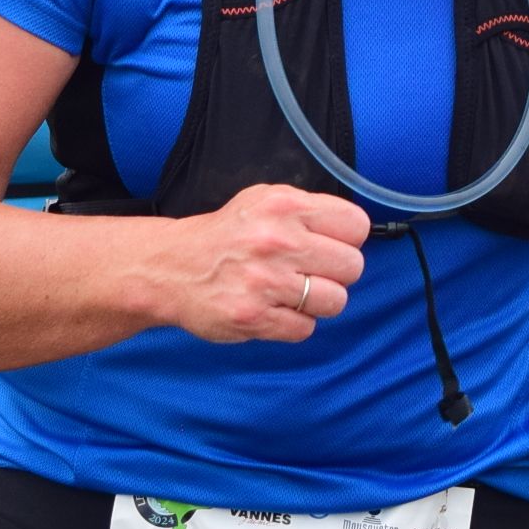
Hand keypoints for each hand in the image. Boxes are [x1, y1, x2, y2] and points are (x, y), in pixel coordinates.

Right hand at [160, 184, 369, 344]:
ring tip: (294, 293)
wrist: (172, 267)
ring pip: (335, 301)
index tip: (331, 244)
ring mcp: (265, 281)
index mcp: (284, 206)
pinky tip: (275, 309)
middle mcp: (277, 241)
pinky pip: (306, 328)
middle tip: (310, 272)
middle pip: (352, 266)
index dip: (348, 239)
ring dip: (318, 302)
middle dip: (336, 273)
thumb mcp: (265, 200)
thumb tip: (354, 231)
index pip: (356, 225)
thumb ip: (309, 211)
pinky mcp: (254, 317)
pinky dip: (294, 323)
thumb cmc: (228, 235)